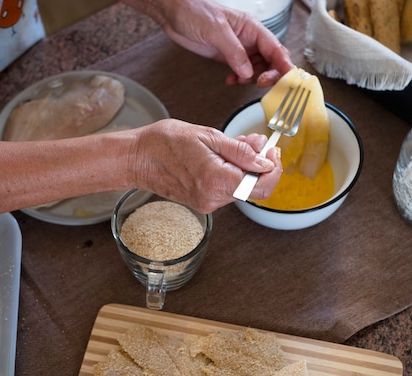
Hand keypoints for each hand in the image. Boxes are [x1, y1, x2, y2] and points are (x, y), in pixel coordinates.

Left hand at [121, 0, 293, 86]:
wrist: (174, 13)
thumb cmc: (194, 11)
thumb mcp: (216, 30)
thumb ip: (234, 52)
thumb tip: (248, 72)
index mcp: (252, 28)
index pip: (275, 48)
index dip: (283, 64)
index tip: (286, 79)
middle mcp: (249, 39)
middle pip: (271, 60)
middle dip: (270, 74)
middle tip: (260, 84)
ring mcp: (239, 48)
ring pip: (257, 69)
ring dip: (252, 79)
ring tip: (239, 80)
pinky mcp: (228, 57)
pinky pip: (242, 72)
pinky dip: (239, 79)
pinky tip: (230, 80)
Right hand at [130, 119, 281, 212]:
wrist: (137, 159)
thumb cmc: (165, 142)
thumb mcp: (207, 135)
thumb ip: (240, 150)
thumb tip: (265, 161)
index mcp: (215, 180)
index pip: (261, 186)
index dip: (274, 169)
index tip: (272, 151)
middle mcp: (213, 198)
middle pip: (254, 188)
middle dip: (260, 164)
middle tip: (254, 141)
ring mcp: (208, 204)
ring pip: (242, 188)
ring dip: (246, 167)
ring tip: (233, 144)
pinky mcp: (203, 203)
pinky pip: (227, 189)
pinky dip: (233, 173)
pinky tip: (223, 157)